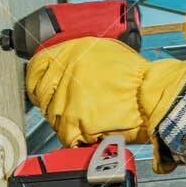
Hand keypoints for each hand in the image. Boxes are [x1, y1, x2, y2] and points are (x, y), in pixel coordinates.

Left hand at [25, 37, 185, 174]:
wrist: (150, 96)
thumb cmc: (134, 76)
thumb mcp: (102, 51)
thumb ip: (76, 57)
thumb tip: (59, 66)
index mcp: (70, 53)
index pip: (35, 68)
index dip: (35, 80)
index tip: (38, 87)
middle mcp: (65, 74)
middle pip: (42, 95)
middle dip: (52, 102)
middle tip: (70, 106)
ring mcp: (67, 100)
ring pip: (53, 116)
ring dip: (66, 120)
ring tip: (88, 116)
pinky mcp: (75, 123)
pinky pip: (66, 135)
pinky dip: (76, 136)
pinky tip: (90, 129)